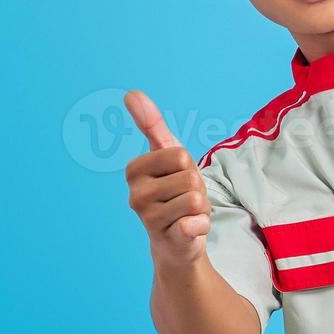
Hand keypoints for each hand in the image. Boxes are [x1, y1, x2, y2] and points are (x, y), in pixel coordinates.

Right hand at [123, 90, 210, 266]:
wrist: (177, 240)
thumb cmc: (173, 191)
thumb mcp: (166, 154)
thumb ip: (151, 124)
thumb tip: (131, 93)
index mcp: (134, 171)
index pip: (180, 155)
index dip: (187, 167)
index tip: (177, 178)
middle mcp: (136, 195)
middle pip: (190, 177)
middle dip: (195, 188)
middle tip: (183, 199)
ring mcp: (149, 219)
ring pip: (196, 198)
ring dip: (200, 207)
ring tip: (186, 213)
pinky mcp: (167, 239)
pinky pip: (195, 223)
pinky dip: (201, 226)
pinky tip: (188, 230)